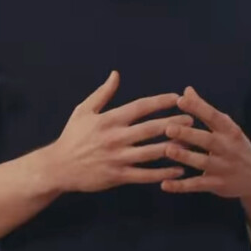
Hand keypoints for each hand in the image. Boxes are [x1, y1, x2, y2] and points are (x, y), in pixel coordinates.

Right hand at [47, 70, 191, 192]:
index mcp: (109, 120)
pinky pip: (145, 175)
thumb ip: (103, 93)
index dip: (160, 102)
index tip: (177, 98)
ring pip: (151, 152)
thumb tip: (116, 74)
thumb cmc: (72, 136)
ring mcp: (118, 158)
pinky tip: (179, 169)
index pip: (140, 107)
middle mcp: (115, 138)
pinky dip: (163, 172)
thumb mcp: (83, 110)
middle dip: (173, 123)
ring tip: (191, 142)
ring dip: (173, 147)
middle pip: (151, 129)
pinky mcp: (118, 176)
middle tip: (192, 120)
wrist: (58, 167)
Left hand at [161, 86, 250, 198]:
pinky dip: (181, 186)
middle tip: (168, 128)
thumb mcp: (226, 128)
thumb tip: (187, 90)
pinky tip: (164, 184)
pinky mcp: (218, 185)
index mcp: (230, 131)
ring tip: (167, 150)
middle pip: (207, 140)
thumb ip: (205, 110)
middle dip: (188, 134)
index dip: (198, 108)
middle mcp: (228, 148)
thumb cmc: (236, 146)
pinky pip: (197, 185)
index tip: (180, 100)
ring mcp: (223, 168)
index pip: (214, 117)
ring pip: (202, 162)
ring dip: (185, 156)